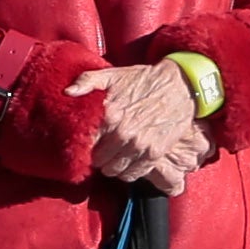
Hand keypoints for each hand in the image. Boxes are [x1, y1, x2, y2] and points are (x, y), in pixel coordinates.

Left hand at [70, 58, 208, 185]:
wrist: (181, 84)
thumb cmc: (144, 79)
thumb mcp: (114, 74)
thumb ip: (87, 82)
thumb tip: (67, 93)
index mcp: (110, 114)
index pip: (85, 142)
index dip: (81, 144)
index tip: (83, 144)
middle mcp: (123, 133)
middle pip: (98, 160)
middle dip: (96, 157)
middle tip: (99, 152)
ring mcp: (140, 144)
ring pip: (114, 170)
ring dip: (110, 167)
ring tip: (112, 158)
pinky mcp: (155, 152)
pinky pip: (133, 174)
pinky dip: (127, 172)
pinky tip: (127, 163)